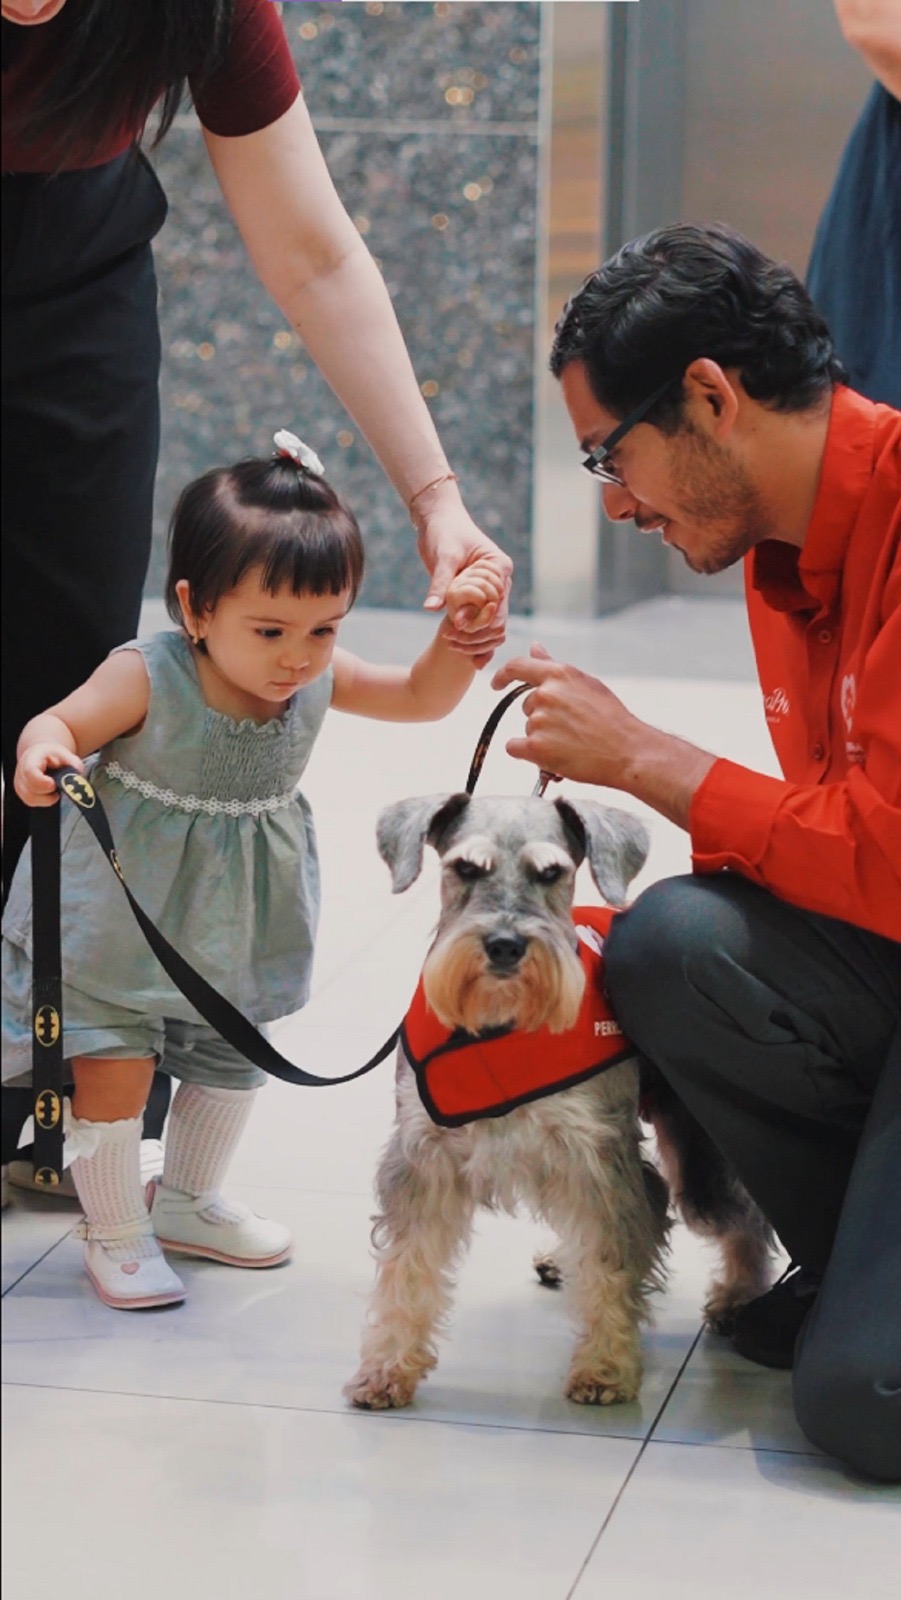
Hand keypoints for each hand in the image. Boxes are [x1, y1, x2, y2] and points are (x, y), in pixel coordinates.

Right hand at [14, 743, 83, 807]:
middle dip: (48, 793)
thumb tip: (78, 776)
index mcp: (31, 759)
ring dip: (47, 798)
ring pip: (31, 800)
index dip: (43, 782)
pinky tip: (50, 791)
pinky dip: (44, 800)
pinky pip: (32, 803)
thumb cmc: (53, 756)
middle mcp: (21, 772)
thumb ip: (74, 765)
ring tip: (55, 788)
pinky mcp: (23, 794)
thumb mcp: (66, 755)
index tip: (54, 784)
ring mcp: (20, 784)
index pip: (30, 774)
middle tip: (58, 785)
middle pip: (30, 791)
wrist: (42, 756)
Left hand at [417, 499, 512, 666]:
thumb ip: (440, 583)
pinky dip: (477, 641)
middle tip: (451, 640)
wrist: (437, 522)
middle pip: (498, 619)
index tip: (455, 625)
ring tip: (452, 646)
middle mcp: (500, 583)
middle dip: (477, 634)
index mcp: (499, 568)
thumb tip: (432, 608)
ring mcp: (490, 593)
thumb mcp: (443, 556)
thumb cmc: (444, 532)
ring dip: (476, 641)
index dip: (479, 619)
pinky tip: (471, 660)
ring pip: (492, 627)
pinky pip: (482, 625)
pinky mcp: (477, 600)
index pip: (498, 601)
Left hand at [491, 645, 640, 788]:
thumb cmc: (612, 719)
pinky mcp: (536, 747)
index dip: (503, 675)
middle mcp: (546, 694)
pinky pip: (515, 748)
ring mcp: (539, 720)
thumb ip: (555, 667)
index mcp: (559, 674)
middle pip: (527, 706)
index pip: (518, 666)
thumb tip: (535, 648)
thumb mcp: (587, 684)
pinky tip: (550, 757)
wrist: (627, 752)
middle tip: (571, 730)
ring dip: (542, 738)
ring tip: (572, 744)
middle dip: (542, 718)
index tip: (497, 684)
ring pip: (527, 728)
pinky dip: (528, 754)